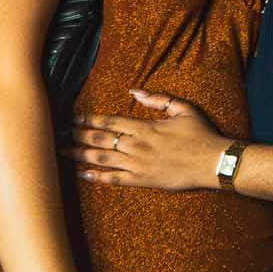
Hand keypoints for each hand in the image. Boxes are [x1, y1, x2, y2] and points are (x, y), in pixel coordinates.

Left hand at [71, 90, 228, 191]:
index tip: (73, 118)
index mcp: (144, 127)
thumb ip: (158, 99)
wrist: (214, 163)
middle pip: (99, 139)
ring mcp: (139, 164)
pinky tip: (83, 174)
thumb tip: (135, 90)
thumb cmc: (201, 135)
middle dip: (77, 136)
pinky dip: (98, 177)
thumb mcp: (184, 109)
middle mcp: (137, 145)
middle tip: (58, 134)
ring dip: (80, 155)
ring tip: (63, 153)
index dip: (88, 119)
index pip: (109, 121)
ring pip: (102, 159)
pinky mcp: (144, 180)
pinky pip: (115, 179)